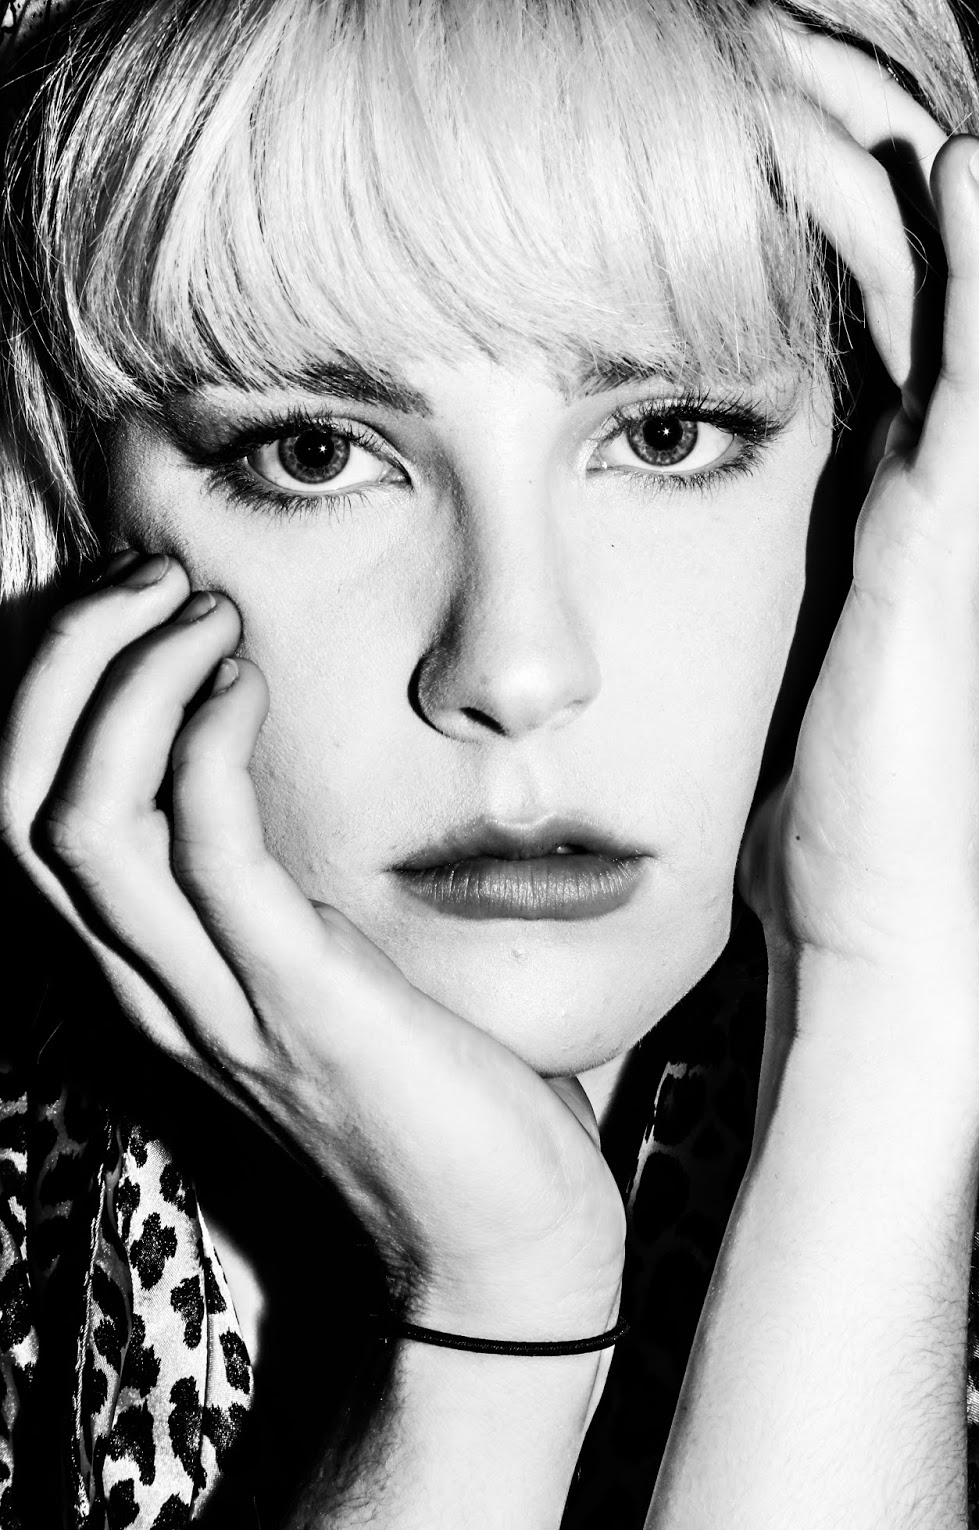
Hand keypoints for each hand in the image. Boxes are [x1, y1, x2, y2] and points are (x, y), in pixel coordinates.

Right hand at [0, 558, 624, 1335]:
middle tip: (149, 579)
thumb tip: (279, 767)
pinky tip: (250, 680)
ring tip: (201, 611)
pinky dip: (207, 746)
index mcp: (158, 977)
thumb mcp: (333, 968)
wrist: (503, 1243)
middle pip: (20, 809)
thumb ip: (281, 888)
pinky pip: (209, 859)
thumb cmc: (436, 1090)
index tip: (136, 602)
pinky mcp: (298, 1004)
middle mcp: (156, 989)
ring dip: (126, 687)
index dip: (50, 692)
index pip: (30, 819)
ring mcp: (216, 1004)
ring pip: (83, 828)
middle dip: (61, 667)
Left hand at [740, 21, 978, 1009]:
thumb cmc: (829, 835)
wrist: (887, 926)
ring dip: (920, 191)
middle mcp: (937, 498)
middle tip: (819, 77)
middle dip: (874, 185)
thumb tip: (692, 589)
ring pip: (956, 305)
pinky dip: (977, 261)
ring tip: (875, 85)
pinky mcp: (953, 535)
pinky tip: (962, 159)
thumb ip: (772, 617)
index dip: (839, 248)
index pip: (872, 345)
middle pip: (919, 295)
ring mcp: (962, 510)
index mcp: (888, 524)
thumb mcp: (789, 694)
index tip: (775, 166)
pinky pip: (970, 364)